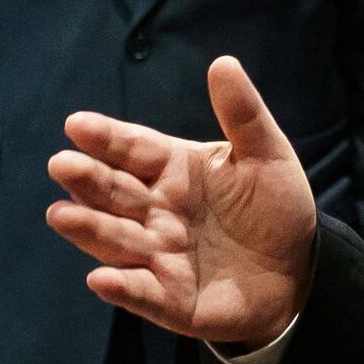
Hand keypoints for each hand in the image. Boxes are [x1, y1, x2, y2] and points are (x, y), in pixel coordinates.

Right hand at [48, 56, 319, 346]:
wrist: (301, 271)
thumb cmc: (275, 208)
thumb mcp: (266, 156)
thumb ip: (242, 115)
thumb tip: (223, 62)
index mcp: (173, 170)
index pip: (133, 149)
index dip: (106, 138)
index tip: (77, 125)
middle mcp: (156, 211)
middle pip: (114, 192)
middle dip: (87, 179)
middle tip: (62, 164)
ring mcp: (159, 256)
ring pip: (117, 240)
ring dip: (89, 229)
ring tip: (61, 215)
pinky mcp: (171, 300)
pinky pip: (143, 292)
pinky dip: (122, 287)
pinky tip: (101, 278)